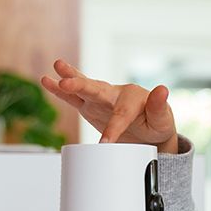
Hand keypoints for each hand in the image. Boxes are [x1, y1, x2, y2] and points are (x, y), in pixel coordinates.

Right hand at [40, 59, 178, 152]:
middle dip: (82, 86)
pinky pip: (74, 98)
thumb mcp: (163, 119)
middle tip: (67, 82)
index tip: (106, 143)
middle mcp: (115, 94)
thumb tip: (163, 89)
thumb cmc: (157, 123)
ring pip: (84, 88)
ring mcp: (101, 99)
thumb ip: (160, 106)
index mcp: (133, 98)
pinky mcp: (91, 106)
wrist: (149, 131)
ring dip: (70, 79)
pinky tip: (47, 81)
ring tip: (56, 67)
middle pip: (97, 89)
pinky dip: (60, 91)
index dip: (113, 128)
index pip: (121, 114)